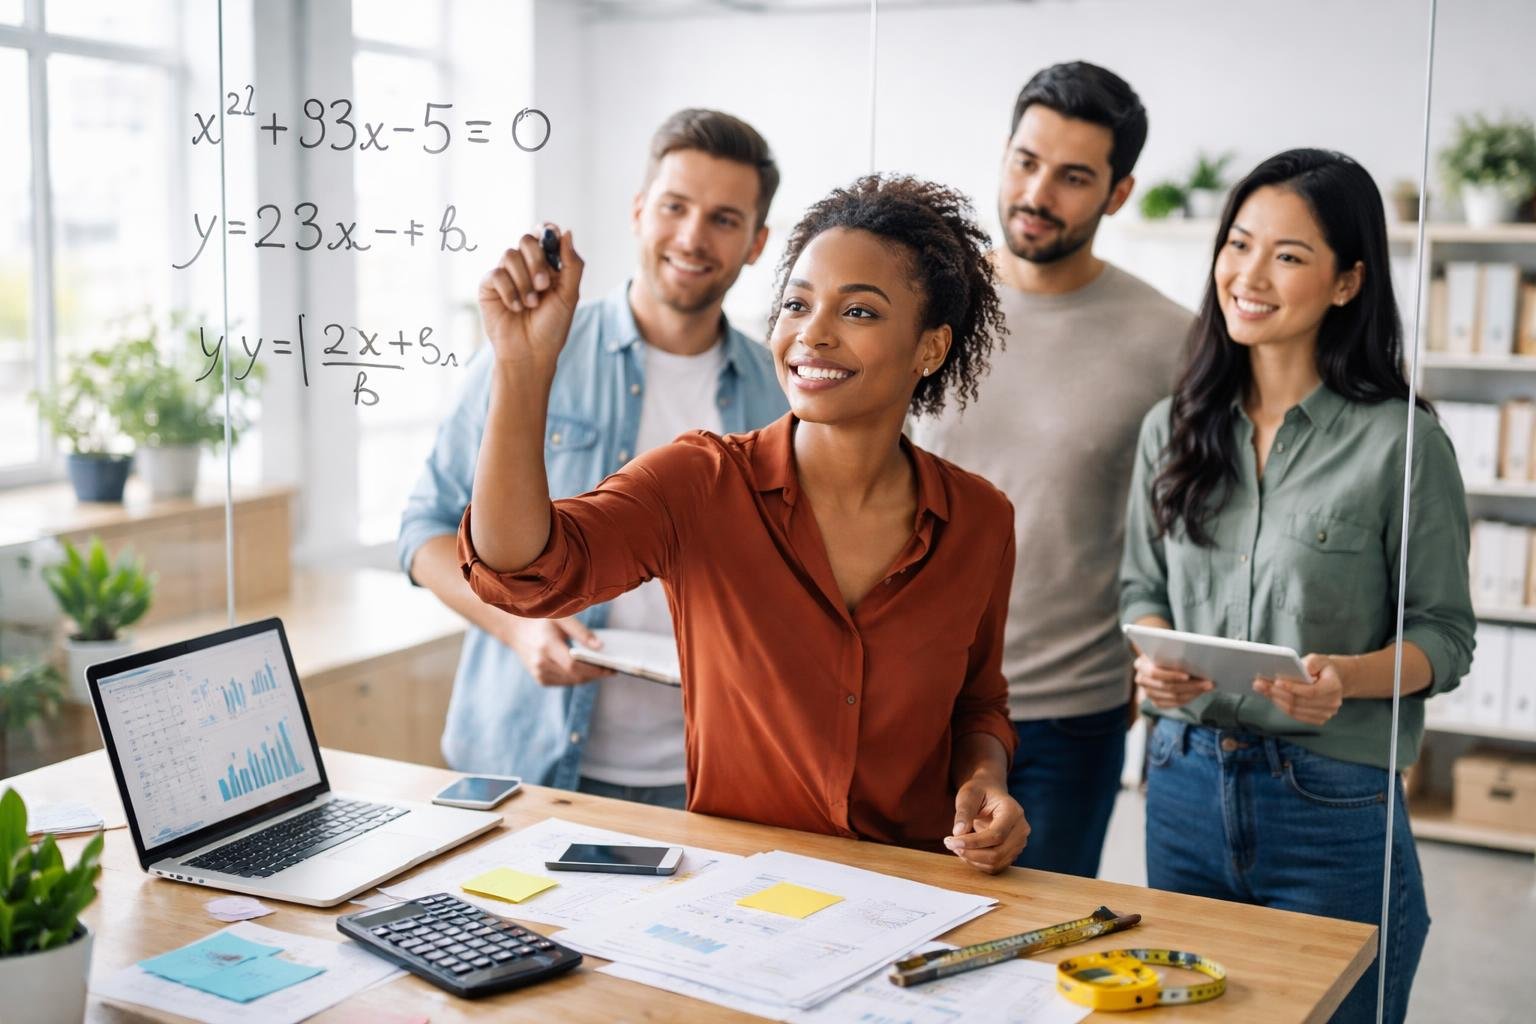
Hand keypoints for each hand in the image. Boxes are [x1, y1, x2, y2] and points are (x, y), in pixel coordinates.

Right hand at [478, 225, 583, 369]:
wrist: (531, 353)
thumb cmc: (552, 327)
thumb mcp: (569, 295)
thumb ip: (572, 264)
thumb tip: (567, 232)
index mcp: (547, 265)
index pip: (544, 234)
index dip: (547, 230)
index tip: (551, 236)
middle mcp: (525, 266)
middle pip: (526, 240)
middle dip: (537, 261)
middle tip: (544, 286)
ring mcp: (506, 275)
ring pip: (510, 255)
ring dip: (524, 281)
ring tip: (531, 304)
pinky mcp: (489, 286)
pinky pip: (496, 274)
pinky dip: (509, 291)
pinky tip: (515, 308)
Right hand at [501, 615, 612, 686]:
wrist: (516, 630)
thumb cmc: (542, 619)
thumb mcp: (561, 618)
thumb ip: (581, 632)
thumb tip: (601, 647)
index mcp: (546, 645)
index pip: (574, 664)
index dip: (595, 669)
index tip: (612, 668)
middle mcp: (540, 662)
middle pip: (575, 676)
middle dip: (595, 674)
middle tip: (611, 668)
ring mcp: (538, 673)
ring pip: (571, 681)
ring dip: (588, 677)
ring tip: (601, 668)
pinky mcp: (540, 679)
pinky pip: (564, 682)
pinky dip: (576, 677)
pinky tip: (585, 669)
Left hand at [945, 777, 1029, 873]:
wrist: (990, 793)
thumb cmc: (979, 791)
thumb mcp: (968, 795)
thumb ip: (964, 812)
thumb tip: (958, 833)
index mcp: (1013, 811)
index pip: (996, 835)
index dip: (973, 842)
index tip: (952, 841)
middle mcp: (1021, 829)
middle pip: (998, 853)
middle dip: (971, 853)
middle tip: (949, 844)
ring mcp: (1019, 842)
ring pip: (996, 862)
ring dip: (973, 859)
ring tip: (956, 846)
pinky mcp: (1012, 852)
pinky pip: (996, 866)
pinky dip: (978, 863)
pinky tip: (965, 852)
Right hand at [1133, 653, 1212, 708]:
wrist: (1157, 660)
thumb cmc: (1164, 651)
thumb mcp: (1165, 648)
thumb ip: (1173, 652)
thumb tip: (1194, 658)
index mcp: (1140, 665)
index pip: (1155, 673)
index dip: (1172, 675)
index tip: (1188, 675)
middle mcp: (1141, 680)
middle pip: (1167, 687)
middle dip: (1190, 685)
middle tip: (1208, 683)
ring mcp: (1148, 693)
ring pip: (1173, 697)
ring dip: (1193, 693)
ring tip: (1208, 686)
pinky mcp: (1156, 702)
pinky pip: (1174, 704)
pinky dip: (1189, 698)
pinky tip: (1200, 692)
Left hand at [1253, 653, 1343, 724]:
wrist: (1333, 679)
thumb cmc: (1323, 668)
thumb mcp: (1320, 659)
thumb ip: (1312, 662)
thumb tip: (1302, 669)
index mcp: (1334, 687)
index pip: (1311, 691)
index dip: (1293, 688)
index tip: (1276, 682)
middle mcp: (1331, 703)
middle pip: (1299, 702)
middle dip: (1277, 692)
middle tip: (1259, 683)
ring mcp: (1325, 714)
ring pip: (1294, 710)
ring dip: (1275, 699)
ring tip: (1261, 688)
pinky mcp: (1316, 719)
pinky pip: (1295, 715)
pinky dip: (1281, 705)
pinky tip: (1271, 696)